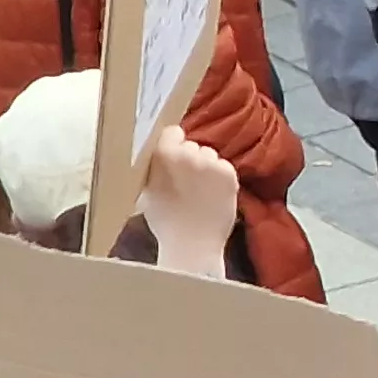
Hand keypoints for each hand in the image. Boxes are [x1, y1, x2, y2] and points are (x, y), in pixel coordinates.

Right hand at [136, 125, 236, 275]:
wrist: (192, 244)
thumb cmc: (165, 220)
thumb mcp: (147, 187)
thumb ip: (155, 164)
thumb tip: (161, 150)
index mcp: (162, 154)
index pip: (172, 132)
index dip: (173, 145)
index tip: (174, 158)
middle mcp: (187, 153)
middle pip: (192, 145)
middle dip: (190, 159)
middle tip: (187, 182)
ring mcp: (211, 163)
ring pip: (209, 156)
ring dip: (207, 168)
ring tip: (200, 191)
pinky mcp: (230, 174)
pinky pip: (225, 168)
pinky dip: (221, 178)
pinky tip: (212, 195)